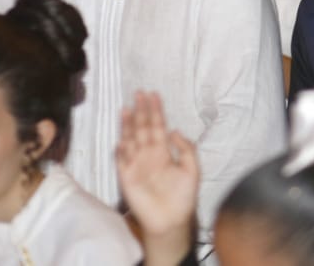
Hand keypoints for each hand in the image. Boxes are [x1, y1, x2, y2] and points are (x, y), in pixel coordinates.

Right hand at [115, 91, 199, 238]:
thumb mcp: (192, 168)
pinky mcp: (127, 179)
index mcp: (164, 151)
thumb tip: (174, 130)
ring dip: (128, 126)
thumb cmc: (183, 195)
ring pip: (130, 140)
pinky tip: (121, 140)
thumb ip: (186, 148)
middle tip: (139, 93)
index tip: (154, 95)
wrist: (171, 219)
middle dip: (141, 111)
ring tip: (126, 109)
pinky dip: (121, 151)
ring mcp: (136, 165)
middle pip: (143, 128)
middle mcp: (149, 155)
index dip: (156, 111)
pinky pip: (122, 162)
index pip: (158, 126)